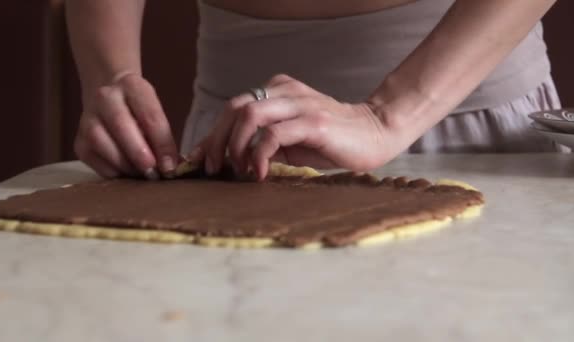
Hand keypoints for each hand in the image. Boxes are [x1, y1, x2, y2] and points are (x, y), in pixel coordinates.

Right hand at [74, 73, 178, 178]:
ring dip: (125, 164)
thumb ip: (162, 136)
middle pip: (121, 126)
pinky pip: (93, 160)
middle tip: (153, 172)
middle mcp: (105, 98)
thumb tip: (170, 166)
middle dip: (139, 153)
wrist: (108, 96)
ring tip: (141, 174)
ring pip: (102, 143)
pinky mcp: (79, 141)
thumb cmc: (139, 110)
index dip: (161, 143)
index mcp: (132, 86)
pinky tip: (126, 172)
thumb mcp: (154, 112)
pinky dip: (112, 171)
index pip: (149, 115)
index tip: (170, 165)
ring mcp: (88, 119)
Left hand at [192, 74, 399, 179]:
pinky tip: (260, 173)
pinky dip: (259, 155)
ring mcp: (299, 104)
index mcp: (278, 92)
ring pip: (249, 114)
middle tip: (211, 167)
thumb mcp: (290, 142)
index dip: (211, 133)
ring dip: (235, 145)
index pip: (234, 107)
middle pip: (235, 108)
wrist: (375, 133)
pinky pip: (273, 134)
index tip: (198, 159)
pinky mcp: (313, 122)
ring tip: (238, 170)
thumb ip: (263, 143)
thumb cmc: (332, 141)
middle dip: (215, 139)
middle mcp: (285, 92)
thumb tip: (230, 159)